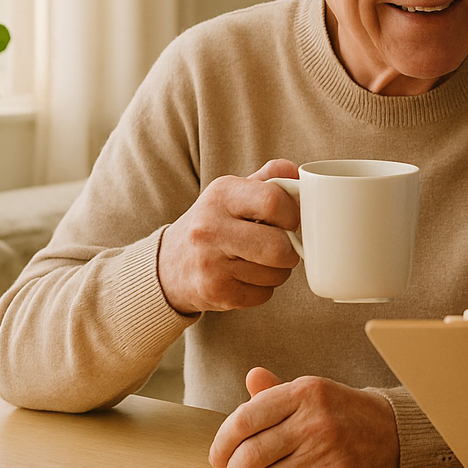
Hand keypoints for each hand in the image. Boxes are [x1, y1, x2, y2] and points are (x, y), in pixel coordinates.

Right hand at [158, 160, 301, 314]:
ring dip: (278, 271)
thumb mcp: (231, 193)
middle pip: (279, 246)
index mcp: (221, 194)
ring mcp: (210, 263)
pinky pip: (264, 294)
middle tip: (282, 247)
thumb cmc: (212, 225)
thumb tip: (299, 173)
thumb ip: (267, 179)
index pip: (274, 201)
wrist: (168, 265)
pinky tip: (246, 278)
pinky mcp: (215, 292)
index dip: (293, 214)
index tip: (290, 221)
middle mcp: (210, 227)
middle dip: (290, 250)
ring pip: (276, 273)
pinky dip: (263, 289)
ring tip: (259, 262)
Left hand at [208, 367, 399, 467]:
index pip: (243, 421)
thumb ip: (275, 390)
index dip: (221, 443)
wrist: (391, 432)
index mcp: (305, 394)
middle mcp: (316, 423)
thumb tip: (251, 377)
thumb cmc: (340, 411)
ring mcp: (327, 457)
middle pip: (249, 456)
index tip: (217, 456)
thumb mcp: (311, 392)